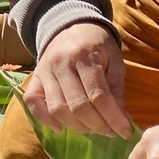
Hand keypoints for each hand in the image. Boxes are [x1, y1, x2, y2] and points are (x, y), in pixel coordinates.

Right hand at [26, 22, 132, 137]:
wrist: (72, 27)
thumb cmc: (98, 46)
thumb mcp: (115, 60)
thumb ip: (116, 89)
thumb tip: (121, 121)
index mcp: (84, 55)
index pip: (98, 95)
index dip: (113, 118)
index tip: (125, 132)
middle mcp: (60, 63)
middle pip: (77, 105)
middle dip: (97, 125)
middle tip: (110, 131)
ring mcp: (44, 71)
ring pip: (57, 109)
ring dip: (77, 126)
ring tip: (92, 127)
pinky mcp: (34, 78)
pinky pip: (33, 103)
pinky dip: (45, 119)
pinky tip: (61, 127)